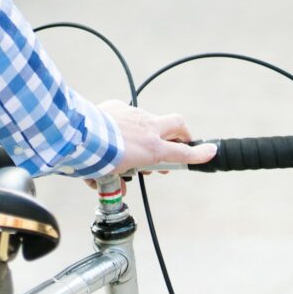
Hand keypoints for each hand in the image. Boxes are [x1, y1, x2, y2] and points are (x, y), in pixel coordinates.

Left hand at [97, 101, 216, 181]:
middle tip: (176, 145)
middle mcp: (147, 128)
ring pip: (148, 121)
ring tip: (131, 146)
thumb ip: (119, 180)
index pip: (182, 153)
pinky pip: (126, 115)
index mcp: (151, 147)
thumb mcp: (112, 175)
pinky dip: (122, 125)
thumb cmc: (97, 157)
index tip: (212, 152)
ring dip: (145, 133)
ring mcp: (134, 114)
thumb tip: (119, 187)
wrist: (80, 134)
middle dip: (181, 134)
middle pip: (177, 125)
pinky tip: (110, 133)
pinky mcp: (118, 106)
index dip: (198, 154)